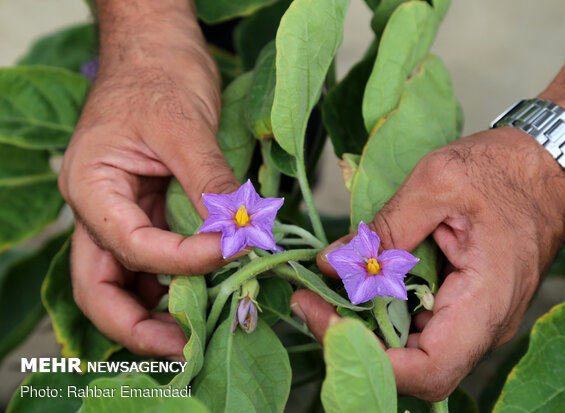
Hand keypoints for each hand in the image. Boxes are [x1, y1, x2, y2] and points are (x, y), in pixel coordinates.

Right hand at [58, 3, 238, 356]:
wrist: (157, 48)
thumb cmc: (160, 74)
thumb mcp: (185, 126)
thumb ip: (209, 183)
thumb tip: (237, 234)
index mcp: (91, 187)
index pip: (130, 245)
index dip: (181, 261)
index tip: (230, 253)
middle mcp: (99, 208)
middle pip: (101, 286)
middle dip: (139, 324)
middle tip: (187, 345)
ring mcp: (121, 213)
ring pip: (127, 280)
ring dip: (160, 310)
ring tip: (201, 328)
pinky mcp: (148, 210)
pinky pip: (156, 258)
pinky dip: (178, 280)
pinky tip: (207, 290)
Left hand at [291, 127, 564, 399]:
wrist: (547, 166)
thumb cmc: (503, 169)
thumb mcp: (437, 182)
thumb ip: (383, 227)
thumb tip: (329, 264)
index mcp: (486, 302)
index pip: (427, 369)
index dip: (366, 355)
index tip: (321, 315)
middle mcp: (483, 325)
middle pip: (411, 367)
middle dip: (354, 340)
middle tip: (310, 300)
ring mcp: (473, 319)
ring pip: (410, 350)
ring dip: (363, 327)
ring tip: (324, 291)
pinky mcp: (463, 306)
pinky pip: (418, 326)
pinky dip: (381, 311)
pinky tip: (357, 283)